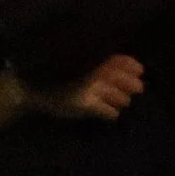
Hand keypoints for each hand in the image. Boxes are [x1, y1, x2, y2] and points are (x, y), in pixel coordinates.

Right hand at [23, 53, 143, 122]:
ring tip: (122, 102)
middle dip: (133, 85)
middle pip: (123, 79)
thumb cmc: (58, 79)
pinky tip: (111, 115)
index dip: (132, 65)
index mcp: (92, 61)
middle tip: (138, 89)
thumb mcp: (78, 67)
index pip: (119, 60)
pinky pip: (106, 111)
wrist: (34, 92)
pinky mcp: (85, 104)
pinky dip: (111, 114)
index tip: (140, 70)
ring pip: (119, 96)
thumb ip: (96, 66)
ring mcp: (90, 88)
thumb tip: (122, 71)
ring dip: (123, 100)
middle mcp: (94, 72)